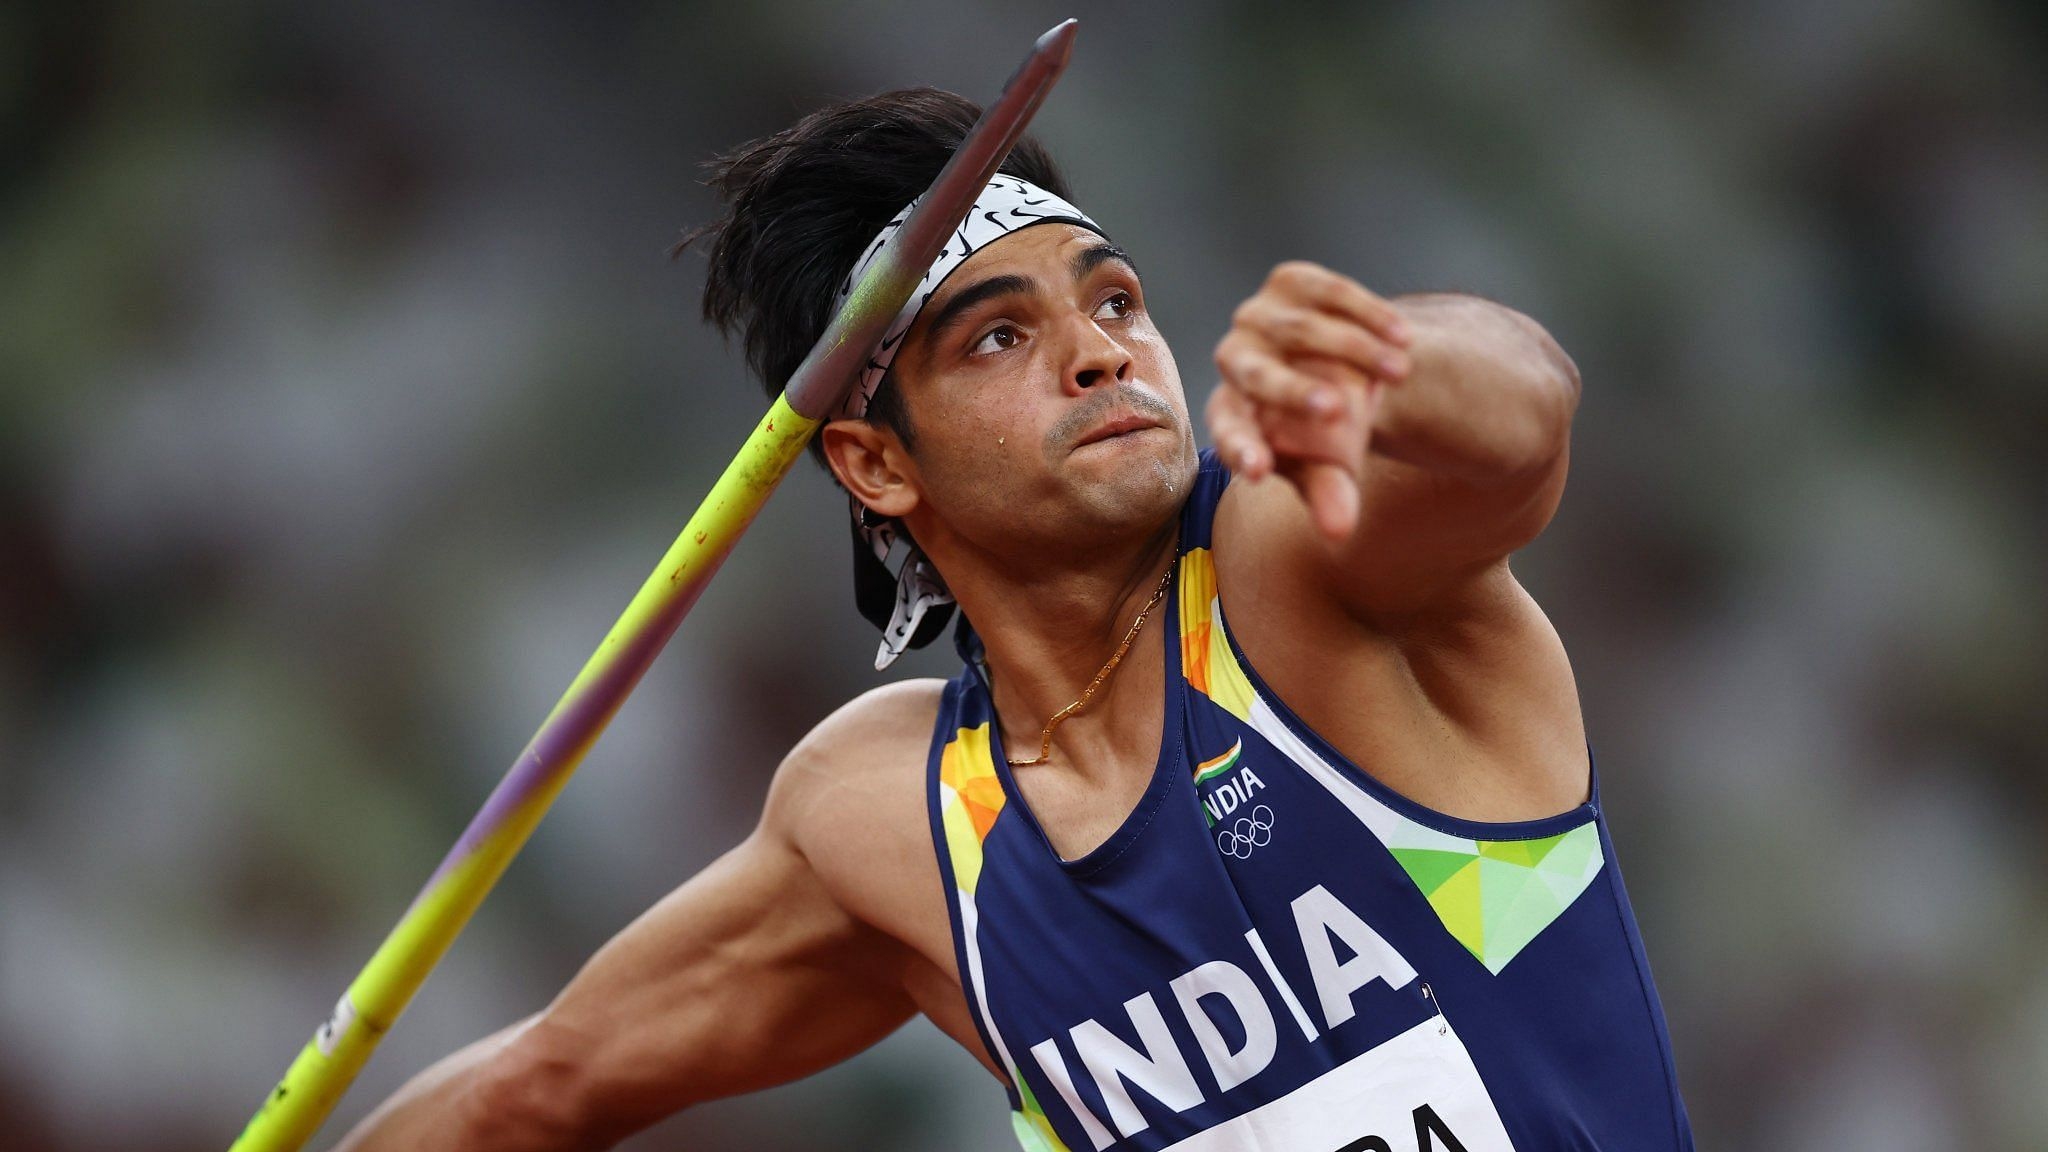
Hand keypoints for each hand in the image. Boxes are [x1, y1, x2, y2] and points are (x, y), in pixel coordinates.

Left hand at [1208, 262, 1412, 538]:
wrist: (1343, 368)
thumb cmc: (1326, 433)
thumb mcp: (1331, 465)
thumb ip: (1329, 495)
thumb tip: (1339, 532)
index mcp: (1231, 412)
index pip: (1227, 431)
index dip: (1239, 449)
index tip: (1258, 471)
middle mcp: (1233, 359)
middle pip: (1254, 374)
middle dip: (1293, 393)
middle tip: (1339, 413)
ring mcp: (1258, 316)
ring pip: (1301, 331)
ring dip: (1354, 350)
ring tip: (1401, 374)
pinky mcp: (1289, 282)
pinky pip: (1327, 292)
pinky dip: (1367, 313)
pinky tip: (1402, 337)